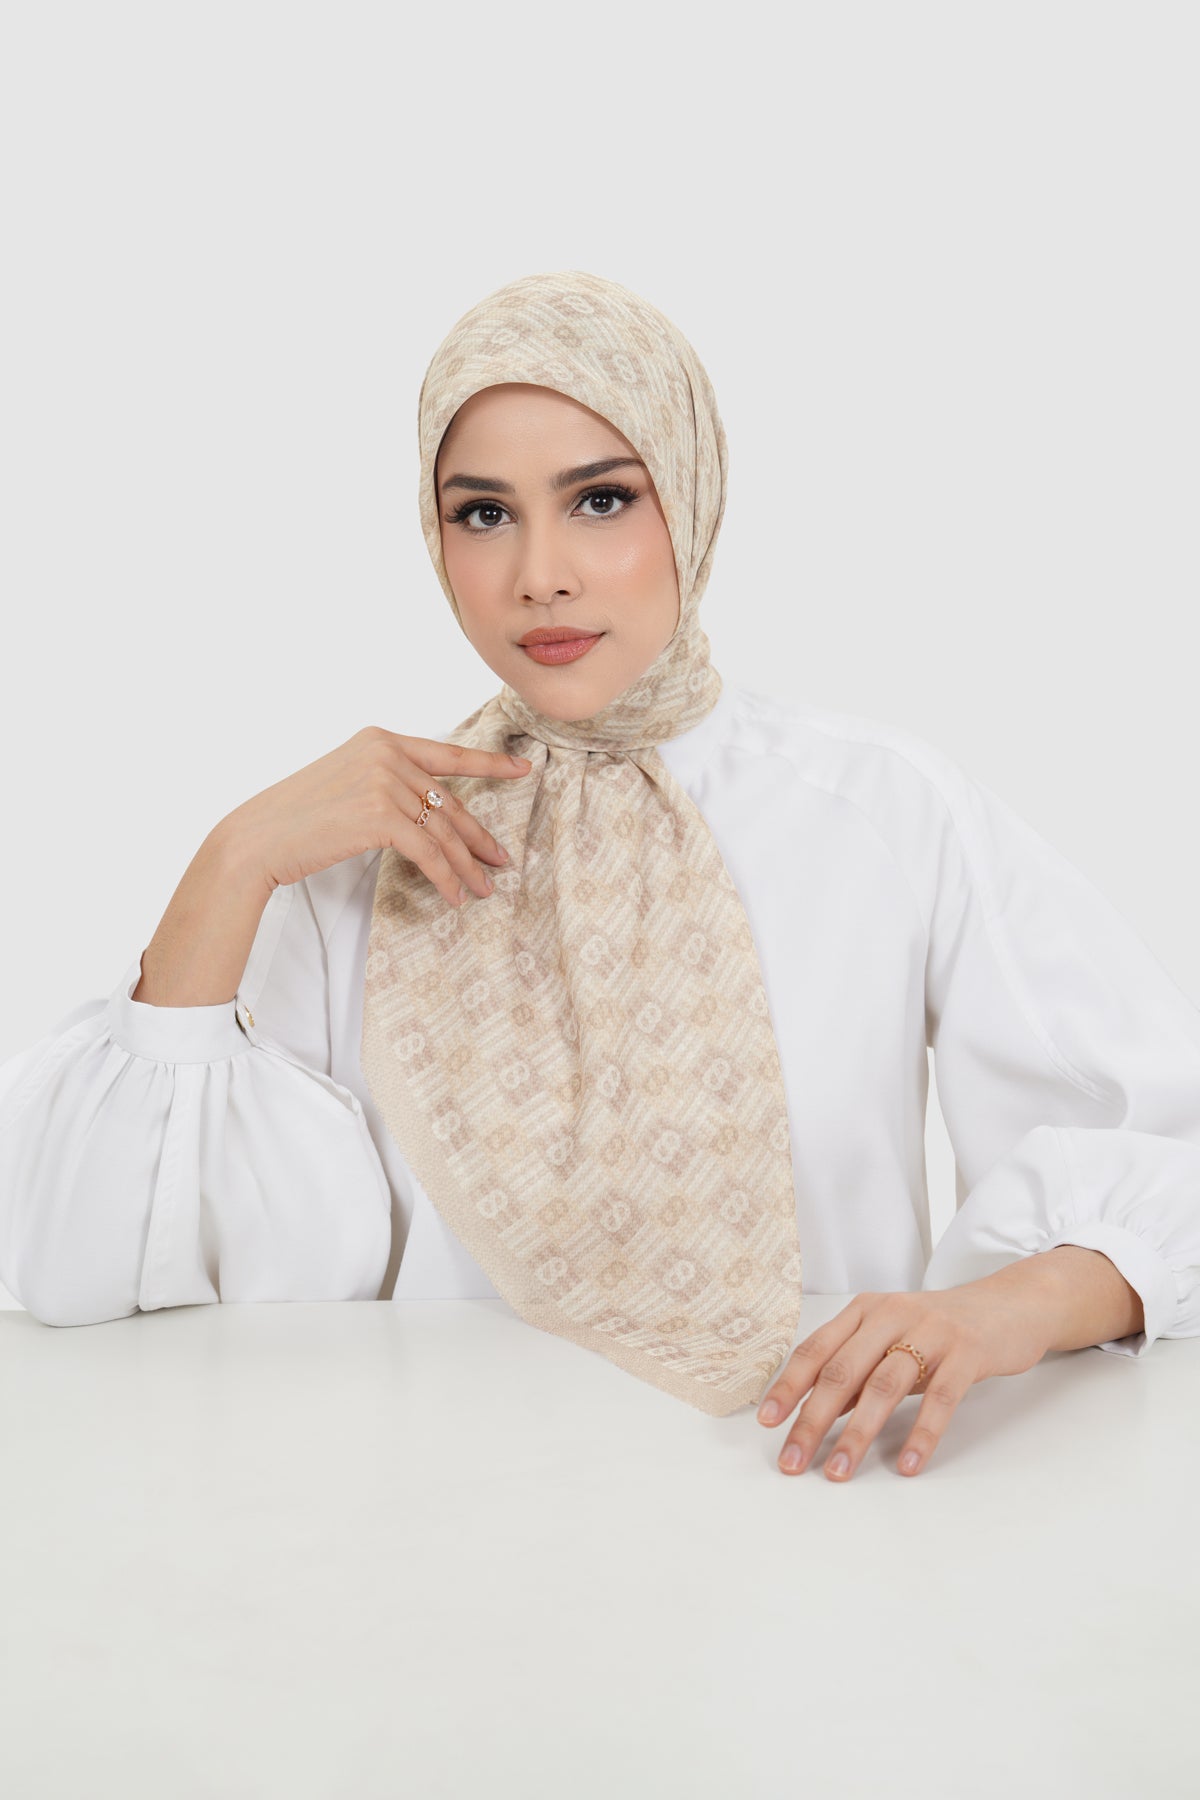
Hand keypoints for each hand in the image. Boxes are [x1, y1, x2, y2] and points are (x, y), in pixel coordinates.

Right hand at [218, 727, 533, 908]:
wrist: (258, 838)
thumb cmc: (296, 819)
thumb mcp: (346, 783)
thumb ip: (386, 784)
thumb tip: (429, 811)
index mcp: (380, 739)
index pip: (447, 753)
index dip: (490, 763)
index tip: (523, 768)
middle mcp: (386, 753)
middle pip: (448, 802)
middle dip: (477, 837)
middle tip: (500, 860)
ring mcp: (384, 781)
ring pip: (442, 832)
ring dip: (466, 866)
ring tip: (482, 889)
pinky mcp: (380, 815)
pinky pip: (428, 852)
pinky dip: (446, 878)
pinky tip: (454, 896)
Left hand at [755, 1262, 1056, 1481]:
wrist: (1010, 1305)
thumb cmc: (941, 1329)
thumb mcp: (891, 1340)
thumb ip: (855, 1370)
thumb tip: (813, 1411)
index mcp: (865, 1310)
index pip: (816, 1349)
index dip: (789, 1386)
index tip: (767, 1422)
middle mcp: (892, 1314)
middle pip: (842, 1370)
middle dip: (812, 1420)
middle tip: (793, 1461)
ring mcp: (931, 1331)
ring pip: (885, 1386)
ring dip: (858, 1434)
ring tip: (840, 1472)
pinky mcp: (968, 1352)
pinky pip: (941, 1398)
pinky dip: (922, 1434)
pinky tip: (908, 1465)